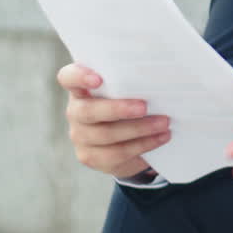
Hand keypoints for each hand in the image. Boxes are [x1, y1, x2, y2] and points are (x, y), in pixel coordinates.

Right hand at [57, 63, 170, 178]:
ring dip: (139, 129)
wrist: (128, 138)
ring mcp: (80, 136)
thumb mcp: (129, 89)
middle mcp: (76, 111)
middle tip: (144, 107)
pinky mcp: (91, 157)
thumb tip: (159, 75)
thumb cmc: (130, 101)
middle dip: (118, 109)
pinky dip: (143, 144)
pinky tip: (161, 138)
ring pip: (106, 135)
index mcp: (82, 88)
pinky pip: (117, 153)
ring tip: (164, 123)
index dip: (79, 77)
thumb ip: (133, 80)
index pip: (68, 78)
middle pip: (88, 111)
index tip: (98, 79)